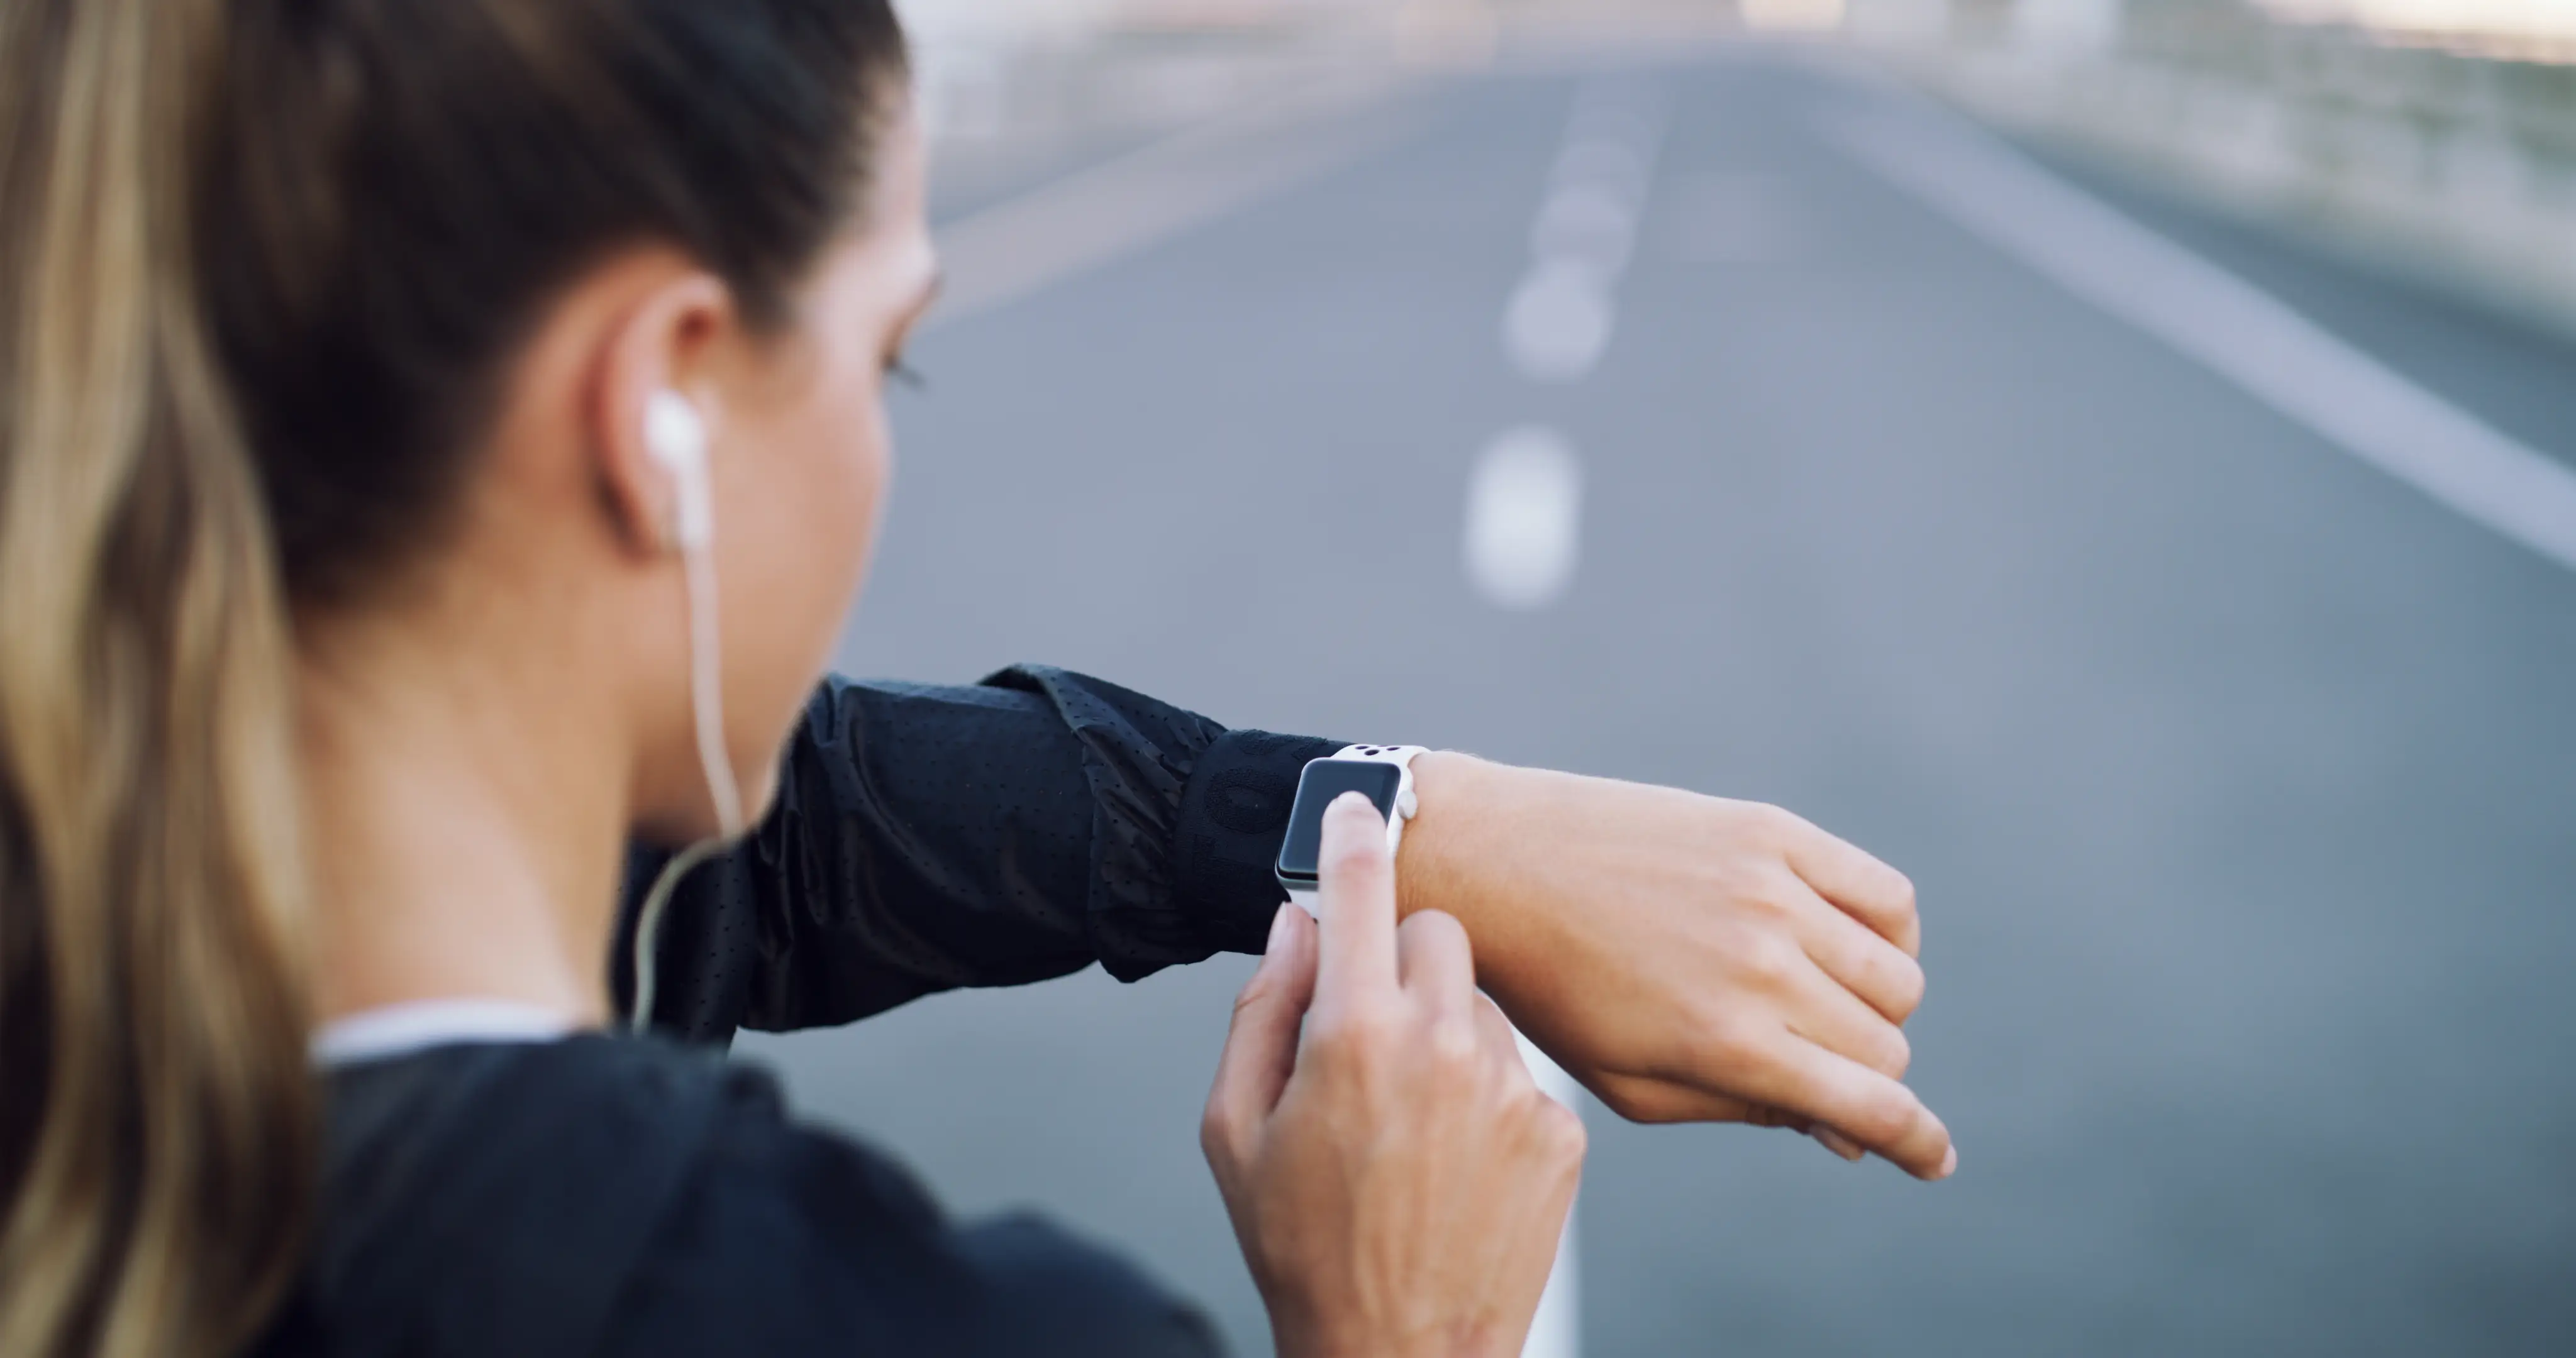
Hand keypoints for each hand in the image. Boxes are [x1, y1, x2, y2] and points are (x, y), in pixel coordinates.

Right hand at [1204, 793, 1583, 1357]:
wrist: (1399, 1353)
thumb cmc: (1301, 1246)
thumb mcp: (1233, 1130)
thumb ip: (1261, 1010)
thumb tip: (1295, 925)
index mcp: (1352, 1036)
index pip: (1361, 889)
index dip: (1352, 832)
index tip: (1355, 802)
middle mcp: (1442, 1046)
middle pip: (1441, 933)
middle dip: (1404, 958)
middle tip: (1372, 1028)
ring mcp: (1511, 1089)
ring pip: (1483, 1004)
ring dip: (1448, 1032)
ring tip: (1411, 1122)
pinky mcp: (1560, 1132)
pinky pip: (1522, 1073)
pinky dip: (1489, 1097)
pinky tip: (1455, 1161)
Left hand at [1397, 754, 1956, 1179]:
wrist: (1493, 865)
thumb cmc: (1554, 991)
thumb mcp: (1633, 1083)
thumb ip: (1746, 1108)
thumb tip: (1846, 1132)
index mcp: (1728, 1043)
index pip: (1875, 1105)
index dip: (1918, 1143)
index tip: (1935, 1160)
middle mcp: (1764, 967)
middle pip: (1886, 1043)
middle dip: (1867, 1072)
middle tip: (1815, 1062)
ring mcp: (1773, 892)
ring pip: (1897, 974)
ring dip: (1874, 1006)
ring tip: (1820, 1004)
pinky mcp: (1771, 832)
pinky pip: (1888, 895)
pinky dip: (1890, 932)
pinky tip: (1842, 944)